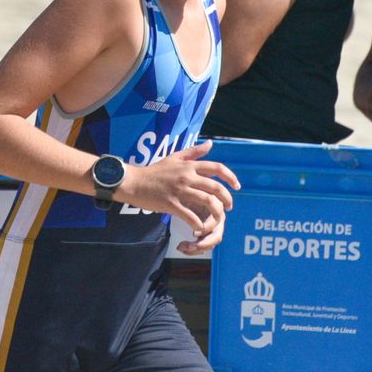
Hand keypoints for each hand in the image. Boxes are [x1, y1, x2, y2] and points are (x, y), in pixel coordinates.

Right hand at [120, 140, 239, 253]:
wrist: (134, 182)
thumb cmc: (154, 171)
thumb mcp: (174, 157)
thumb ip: (193, 152)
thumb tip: (210, 144)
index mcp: (189, 166)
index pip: (217, 168)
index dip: (230, 177)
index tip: (237, 186)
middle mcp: (187, 176)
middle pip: (216, 187)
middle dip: (227, 198)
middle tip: (229, 206)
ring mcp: (179, 191)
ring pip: (207, 202)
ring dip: (217, 213)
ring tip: (219, 218)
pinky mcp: (171, 204)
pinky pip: (190, 216)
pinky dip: (199, 223)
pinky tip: (200, 227)